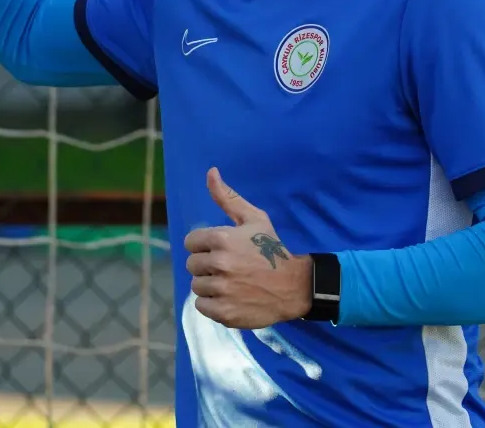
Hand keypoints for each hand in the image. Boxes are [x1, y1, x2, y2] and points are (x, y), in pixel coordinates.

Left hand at [184, 167, 310, 329]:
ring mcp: (221, 290)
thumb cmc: (272, 248)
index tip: (221, 250)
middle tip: (229, 267)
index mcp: (222, 239)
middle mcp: (219, 264)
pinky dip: (213, 304)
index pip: (191, 242)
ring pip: (197, 285)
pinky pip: (202, 306)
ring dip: (210, 285)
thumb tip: (210, 171)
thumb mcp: (254, 218)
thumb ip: (228, 197)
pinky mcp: (223, 312)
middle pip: (192, 264)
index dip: (205, 245)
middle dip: (207, 265)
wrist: (294, 285)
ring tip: (231, 282)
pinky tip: (230, 297)